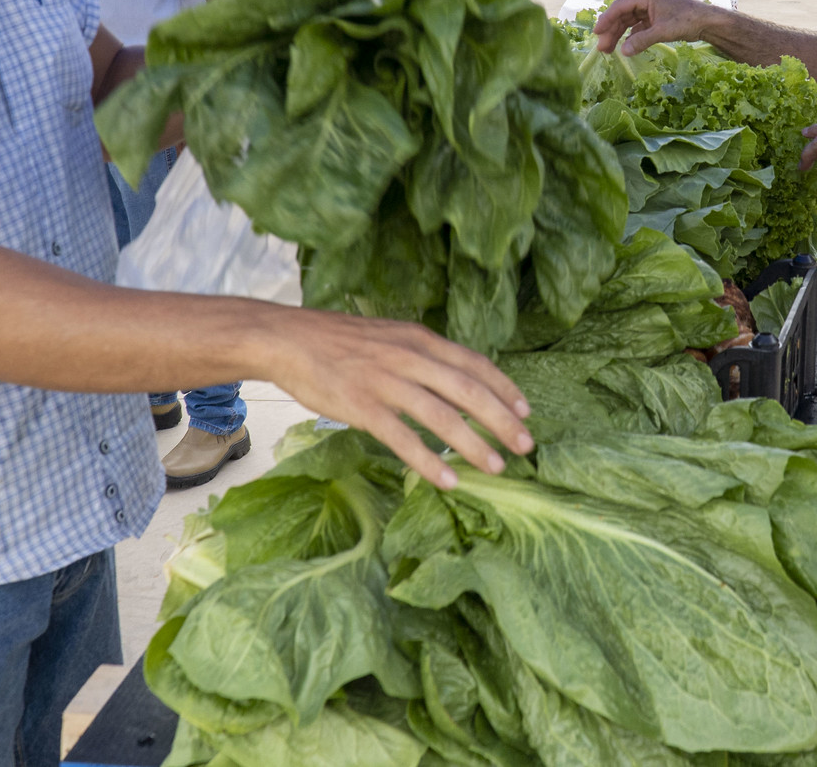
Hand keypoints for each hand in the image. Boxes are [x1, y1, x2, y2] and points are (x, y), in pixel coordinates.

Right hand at [266, 308, 533, 489]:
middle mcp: (410, 357)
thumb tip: (454, 378)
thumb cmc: (339, 342)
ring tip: (496, 466)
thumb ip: (421, 354)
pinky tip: (448, 479)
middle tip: (526, 444)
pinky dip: (430, 460)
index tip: (526, 410)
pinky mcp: (363, 406)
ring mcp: (387, 382)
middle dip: (502, 419)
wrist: (289, 338)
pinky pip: (403, 438)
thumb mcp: (390, 336)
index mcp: (420, 339)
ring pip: (442, 416)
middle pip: (468, 391)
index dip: (504, 387)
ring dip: (474, 444)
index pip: (474, 363)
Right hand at [592, 0, 721, 55]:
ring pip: (629, 23)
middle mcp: (645, 1)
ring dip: (619, 35)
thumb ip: (642, 41)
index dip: (606, 20)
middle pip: (622, 16)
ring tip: (609, 50)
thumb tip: (623, 51)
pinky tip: (626, 47)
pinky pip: (638, 28)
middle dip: (611, 31)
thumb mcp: (663, 31)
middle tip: (602, 48)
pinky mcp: (656, 19)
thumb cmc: (687, 20)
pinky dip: (631, 37)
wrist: (707, 22)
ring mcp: (650, 10)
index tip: (597, 33)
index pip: (620, 7)